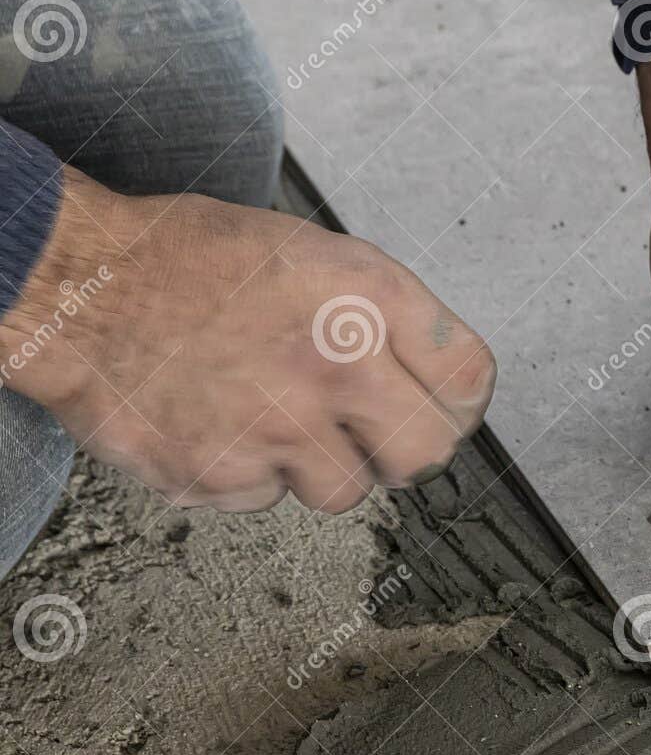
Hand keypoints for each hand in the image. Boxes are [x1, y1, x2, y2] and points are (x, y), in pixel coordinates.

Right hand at [3, 167, 495, 512]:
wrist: (77, 287)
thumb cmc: (193, 262)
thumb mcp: (314, 255)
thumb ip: (386, 316)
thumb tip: (435, 377)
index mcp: (367, 301)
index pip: (469, 380)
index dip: (460, 404)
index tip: (443, 411)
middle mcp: (334, 365)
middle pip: (426, 455)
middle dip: (404, 452)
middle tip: (370, 435)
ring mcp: (277, 428)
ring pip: (344, 492)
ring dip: (318, 466)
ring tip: (271, 416)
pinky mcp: (221, 475)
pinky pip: (265, 499)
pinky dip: (247, 474)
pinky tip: (218, 425)